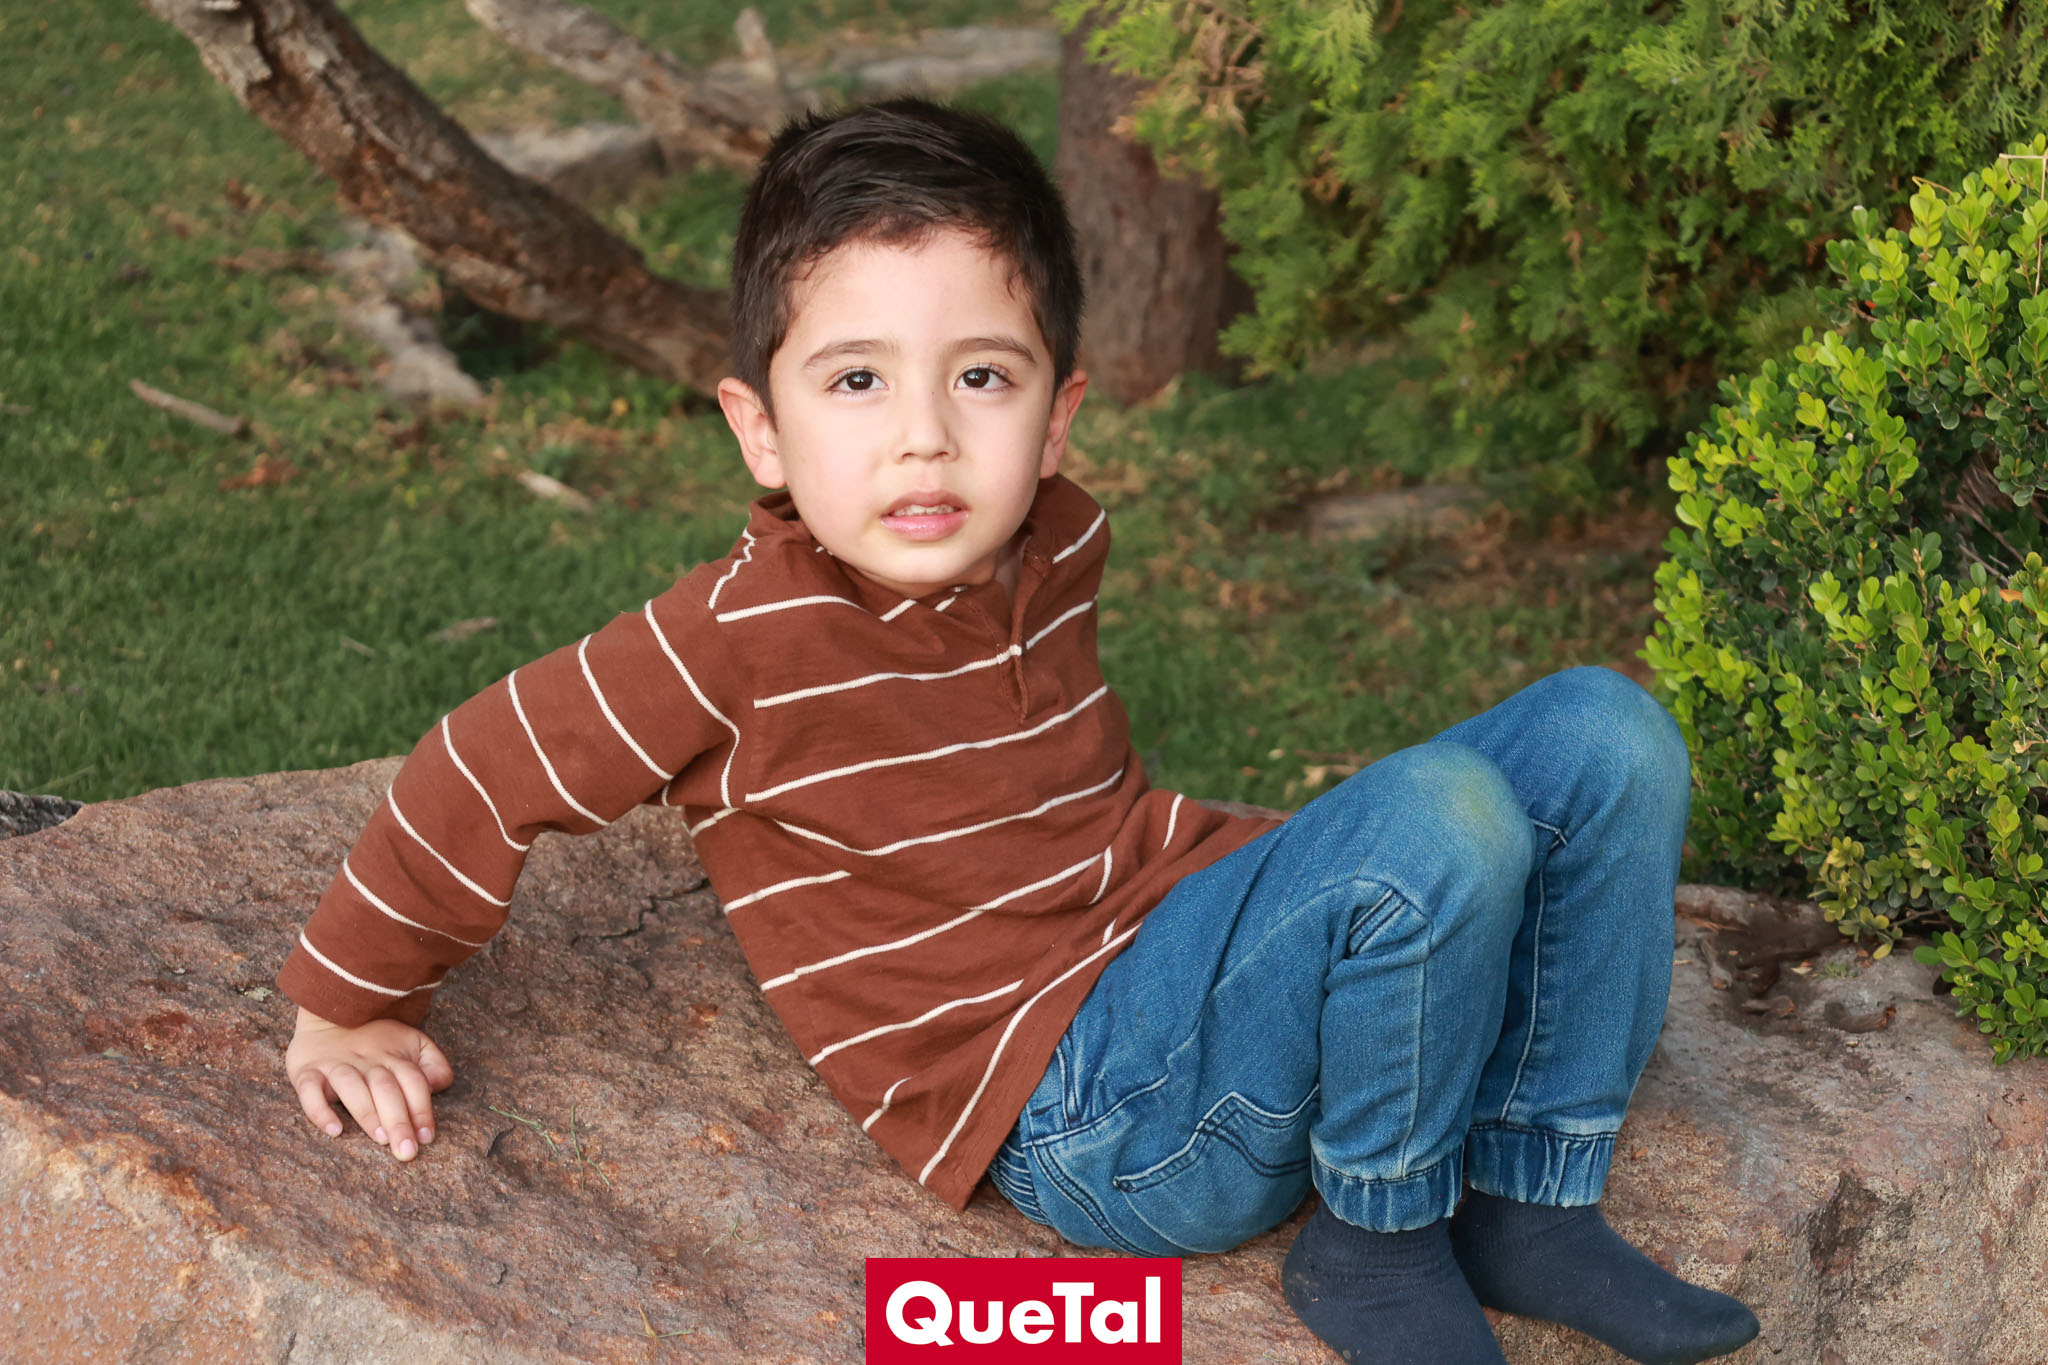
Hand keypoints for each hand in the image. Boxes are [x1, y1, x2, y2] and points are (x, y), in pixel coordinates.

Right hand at [286, 1006, 453, 1160]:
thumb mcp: (412, 1043)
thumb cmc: (378, 1040)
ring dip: (367, 1114)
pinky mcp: (307, 1071)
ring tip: (381, 1139)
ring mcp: (336, 1065)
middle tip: (406, 1152)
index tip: (427, 1138)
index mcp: (394, 1056)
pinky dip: (320, 1110)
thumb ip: (432, 1064)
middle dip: (398, 1121)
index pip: (413, 1082)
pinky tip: (334, 1130)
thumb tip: (439, 1086)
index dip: (421, 1109)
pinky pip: (310, 1090)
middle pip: (386, 1089)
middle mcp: (367, 1061)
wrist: (330, 1014)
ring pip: (352, 1088)